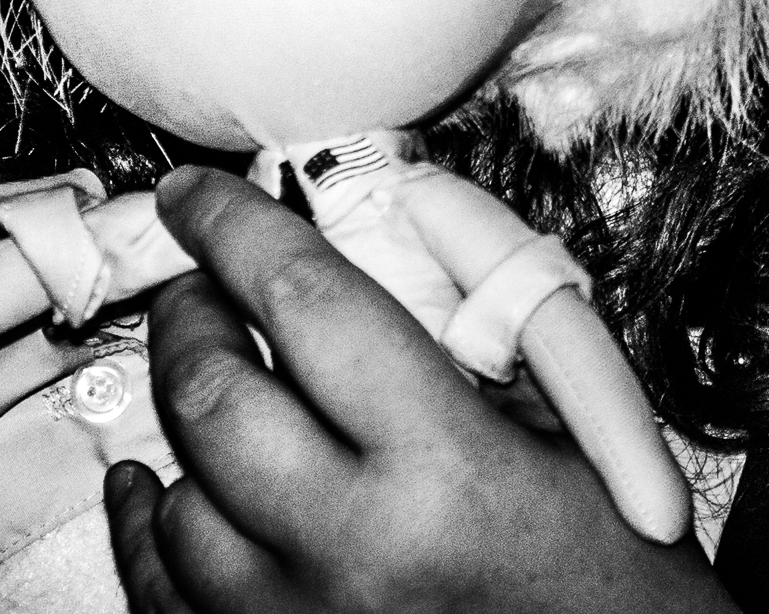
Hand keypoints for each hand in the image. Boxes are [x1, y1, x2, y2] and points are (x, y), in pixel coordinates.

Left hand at [103, 166, 736, 613]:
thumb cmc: (619, 580)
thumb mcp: (575, 432)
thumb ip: (472, 323)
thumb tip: (352, 234)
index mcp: (448, 468)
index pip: (302, 301)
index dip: (233, 226)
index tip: (197, 194)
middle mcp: (357, 551)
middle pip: (209, 397)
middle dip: (191, 318)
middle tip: (205, 290)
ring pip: (177, 502)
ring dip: (187, 433)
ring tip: (223, 397)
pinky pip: (163, 592)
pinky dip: (149, 528)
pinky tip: (159, 489)